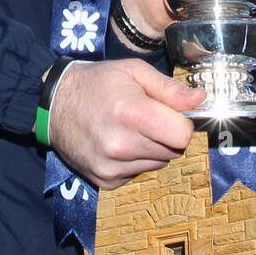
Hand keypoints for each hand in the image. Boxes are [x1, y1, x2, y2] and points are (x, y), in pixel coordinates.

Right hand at [48, 58, 204, 189]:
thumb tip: (201, 100)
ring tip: (130, 129)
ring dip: (152, 148)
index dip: (181, 123)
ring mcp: (111, 167)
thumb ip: (170, 89)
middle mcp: (121, 145)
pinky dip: (135, 160)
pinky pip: (139, 173)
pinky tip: (118, 142)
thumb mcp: (134, 72)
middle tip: (146, 117)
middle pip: (173, 151)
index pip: (183, 136)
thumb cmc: (97, 82)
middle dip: (167, 134)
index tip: (169, 113)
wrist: (54, 105)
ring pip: (158, 164)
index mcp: (131, 113)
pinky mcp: (105, 181)